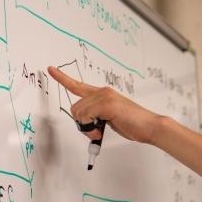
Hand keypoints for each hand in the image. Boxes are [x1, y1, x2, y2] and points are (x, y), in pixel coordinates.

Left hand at [46, 66, 162, 143]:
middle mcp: (102, 92)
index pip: (79, 85)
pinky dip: (90, 128)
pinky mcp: (106, 103)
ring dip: (86, 127)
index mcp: (103, 94)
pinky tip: (101, 131)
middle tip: (95, 131)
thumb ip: (96, 117)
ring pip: (79, 112)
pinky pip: (86, 116)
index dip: (63, 78)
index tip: (51, 70)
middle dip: (82, 123)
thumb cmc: (133, 124)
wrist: (150, 126)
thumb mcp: (110, 119)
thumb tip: (85, 125)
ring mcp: (104, 96)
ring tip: (100, 131)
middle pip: (75, 107)